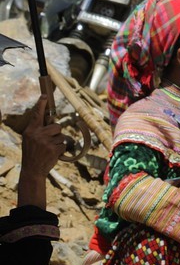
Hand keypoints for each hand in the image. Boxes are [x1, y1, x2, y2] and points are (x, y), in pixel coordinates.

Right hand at [18, 88, 64, 204]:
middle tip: (49, 141)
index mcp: (30, 131)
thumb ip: (38, 130)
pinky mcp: (54, 149)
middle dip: (57, 133)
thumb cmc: (32, 153)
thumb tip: (52, 122)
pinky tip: (53, 155)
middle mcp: (37, 134)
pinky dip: (62, 150)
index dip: (41, 105)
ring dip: (59, 143)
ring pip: (62, 136)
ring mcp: (46, 142)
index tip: (45, 95)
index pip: (36, 115)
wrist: (32, 169)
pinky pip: (65, 145)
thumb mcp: (30, 140)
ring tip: (49, 150)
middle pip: (57, 126)